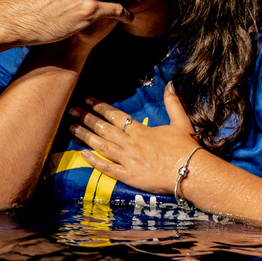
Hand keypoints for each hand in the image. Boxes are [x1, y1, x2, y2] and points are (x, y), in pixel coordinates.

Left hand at [70, 83, 199, 195]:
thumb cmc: (186, 147)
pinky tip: (82, 154)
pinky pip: (107, 167)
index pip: (115, 115)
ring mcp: (128, 160)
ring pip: (101, 146)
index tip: (87, 99)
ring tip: (72, 128)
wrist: (190, 171)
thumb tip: (170, 84)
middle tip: (71, 111)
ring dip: (85, 136)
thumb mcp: (181, 122)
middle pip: (104, 129)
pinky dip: (94, 161)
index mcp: (141, 130)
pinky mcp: (128, 175)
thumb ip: (173, 103)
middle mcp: (131, 143)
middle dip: (86, 119)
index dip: (100, 107)